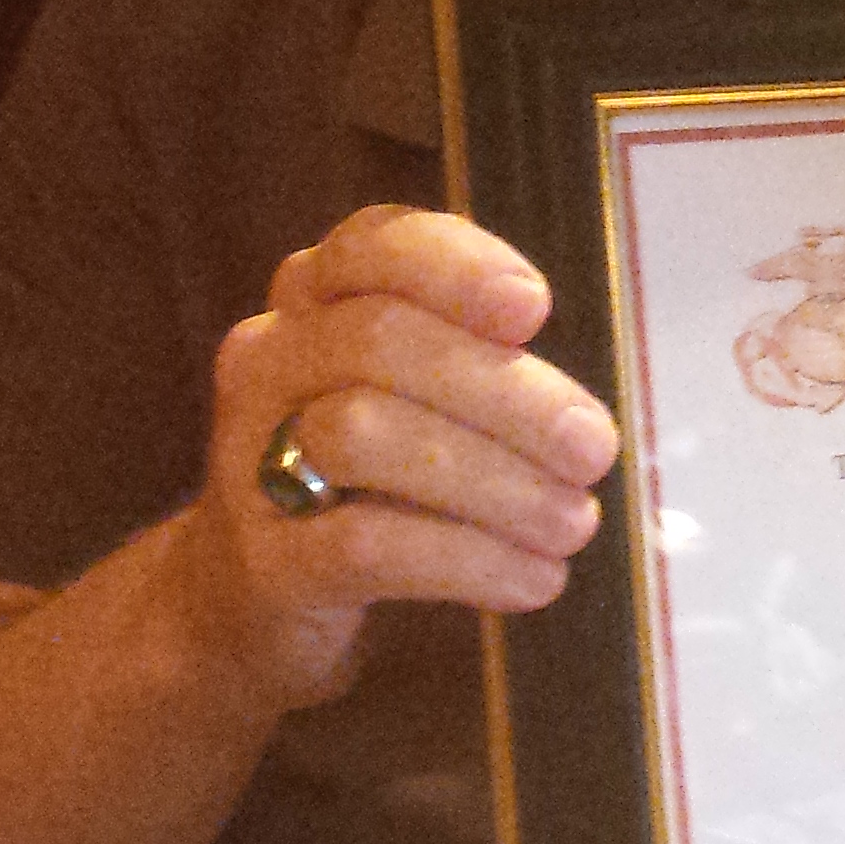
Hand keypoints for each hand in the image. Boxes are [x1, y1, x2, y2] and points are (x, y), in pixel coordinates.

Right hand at [181, 204, 621, 707]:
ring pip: (363, 436)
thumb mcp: (413, 398)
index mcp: (313, 300)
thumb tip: (578, 418)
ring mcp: (249, 459)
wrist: (250, 598)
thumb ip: (477, 369)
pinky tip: (533, 580)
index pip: (370, 245)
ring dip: (492, 481)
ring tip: (573, 523)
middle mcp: (268, 361)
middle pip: (378, 340)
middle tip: (594, 449)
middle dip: (504, 392)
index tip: (534, 309)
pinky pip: (364, 546)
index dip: (454, 267)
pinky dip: (465, 560)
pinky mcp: (265, 562)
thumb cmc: (365, 479)